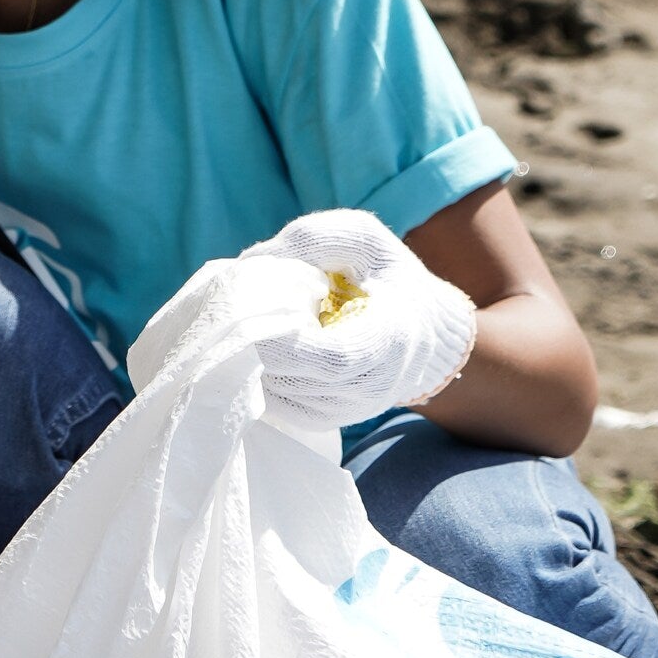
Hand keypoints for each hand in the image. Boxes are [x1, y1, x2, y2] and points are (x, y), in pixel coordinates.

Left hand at [246, 208, 475, 427]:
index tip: (253, 311)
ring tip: (247, 325)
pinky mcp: (327, 419)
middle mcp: (373, 386)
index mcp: (389, 338)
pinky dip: (258, 378)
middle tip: (235, 311)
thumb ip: (311, 239)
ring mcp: (349, 410)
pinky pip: (279, 406)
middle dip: (255, 345)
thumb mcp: (360, 238)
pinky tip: (259, 347)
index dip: (284, 343)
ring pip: (280, 396)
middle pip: (296, 379)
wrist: (422, 324)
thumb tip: (249, 263)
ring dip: (251, 361)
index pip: (332, 359)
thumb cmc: (386, 273)